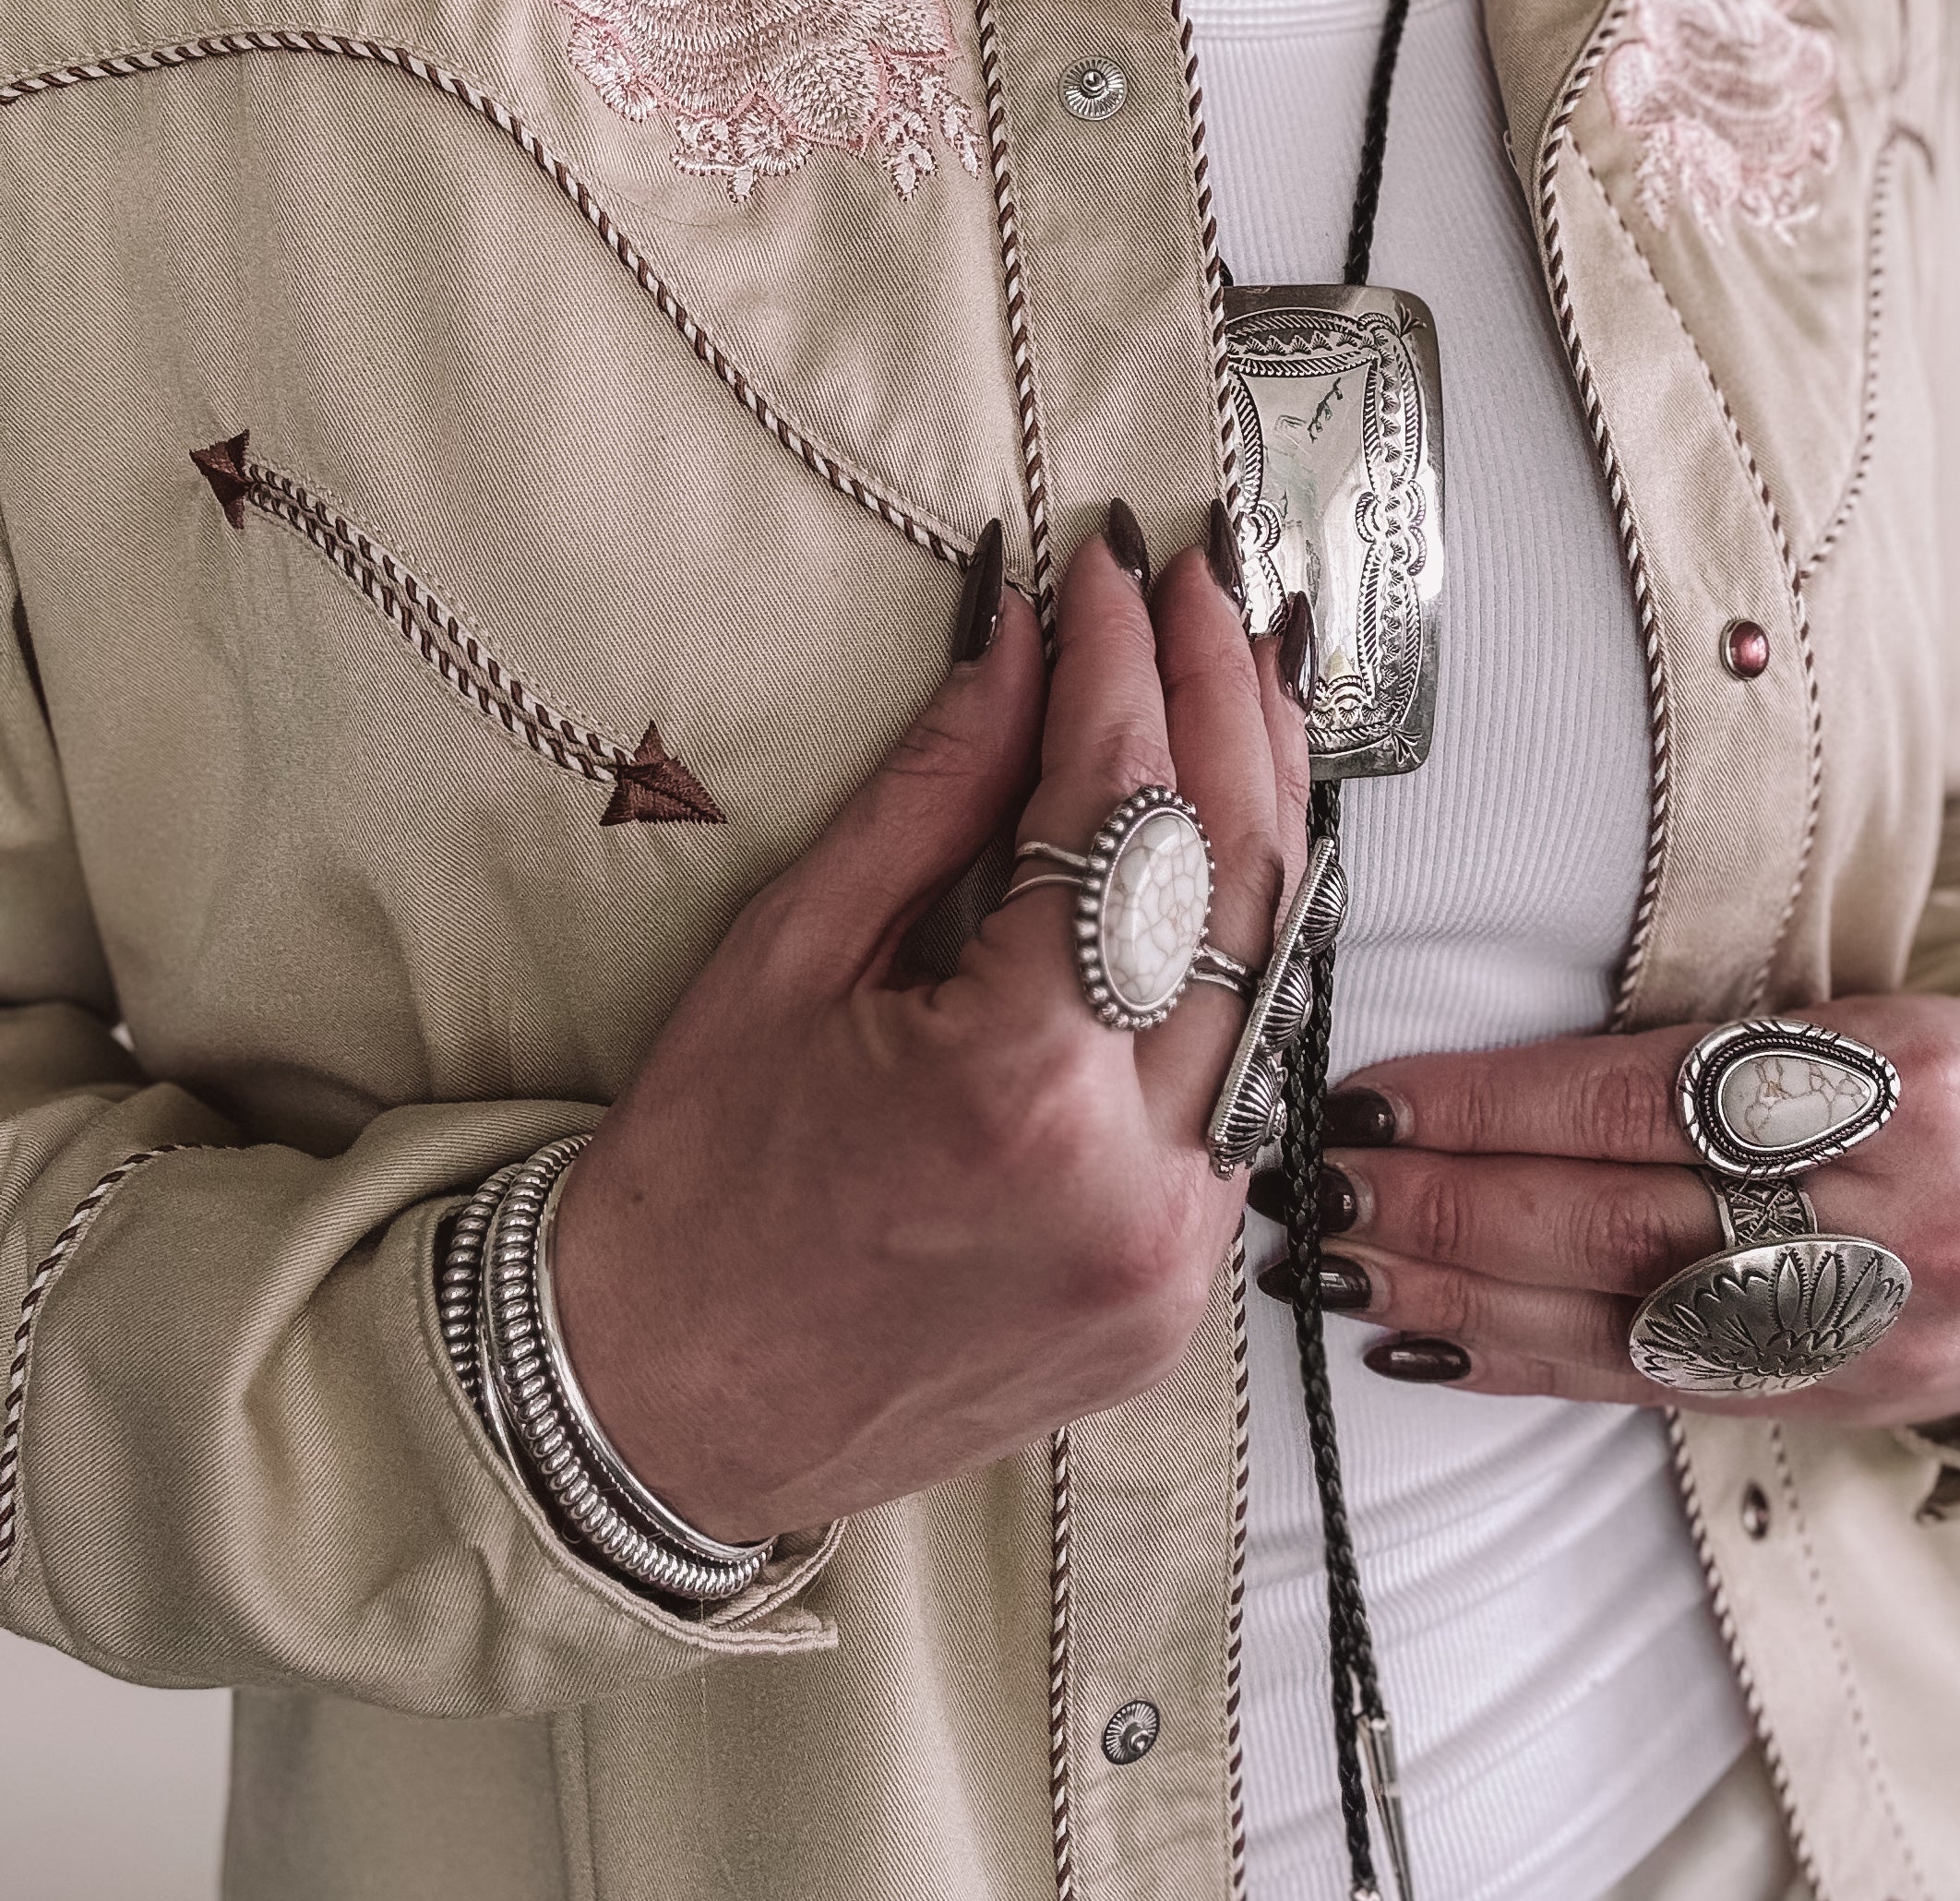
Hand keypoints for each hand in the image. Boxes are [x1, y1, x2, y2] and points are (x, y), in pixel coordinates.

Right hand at [554, 517, 1310, 1541]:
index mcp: (1015, 1090)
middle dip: (1229, 708)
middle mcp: (1131, 1179)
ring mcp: (1175, 1252)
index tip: (1105, 567)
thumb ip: (934, 795)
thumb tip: (1023, 646)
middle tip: (1202, 590)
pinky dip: (1241, 948)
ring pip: (1277, 981)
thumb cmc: (692, 1191)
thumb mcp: (787, 959)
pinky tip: (1225, 850)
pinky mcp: (1180, 1292)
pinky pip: (1245, 1080)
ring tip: (1238, 680)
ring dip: (1264, 815)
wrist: (661, 1414)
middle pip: (1244, 886)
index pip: (1120, 818)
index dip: (1121, 668)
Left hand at [1253, 996, 1959, 1423]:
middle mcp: (1873, 1217)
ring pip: (1614, 1317)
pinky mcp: (1831, 1403)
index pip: (1635, 1097)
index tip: (1369, 1102)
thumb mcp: (1878, 1021)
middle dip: (1439, 1208)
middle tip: (1313, 1191)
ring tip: (1332, 1270)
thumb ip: (1716, 1052)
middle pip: (1609, 1219)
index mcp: (1883, 1086)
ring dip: (1451, 1298)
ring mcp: (1854, 1328)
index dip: (1487, 1104)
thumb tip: (1513, 1079)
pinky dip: (1526, 1369)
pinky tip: (1428, 1354)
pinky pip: (1653, 1386)